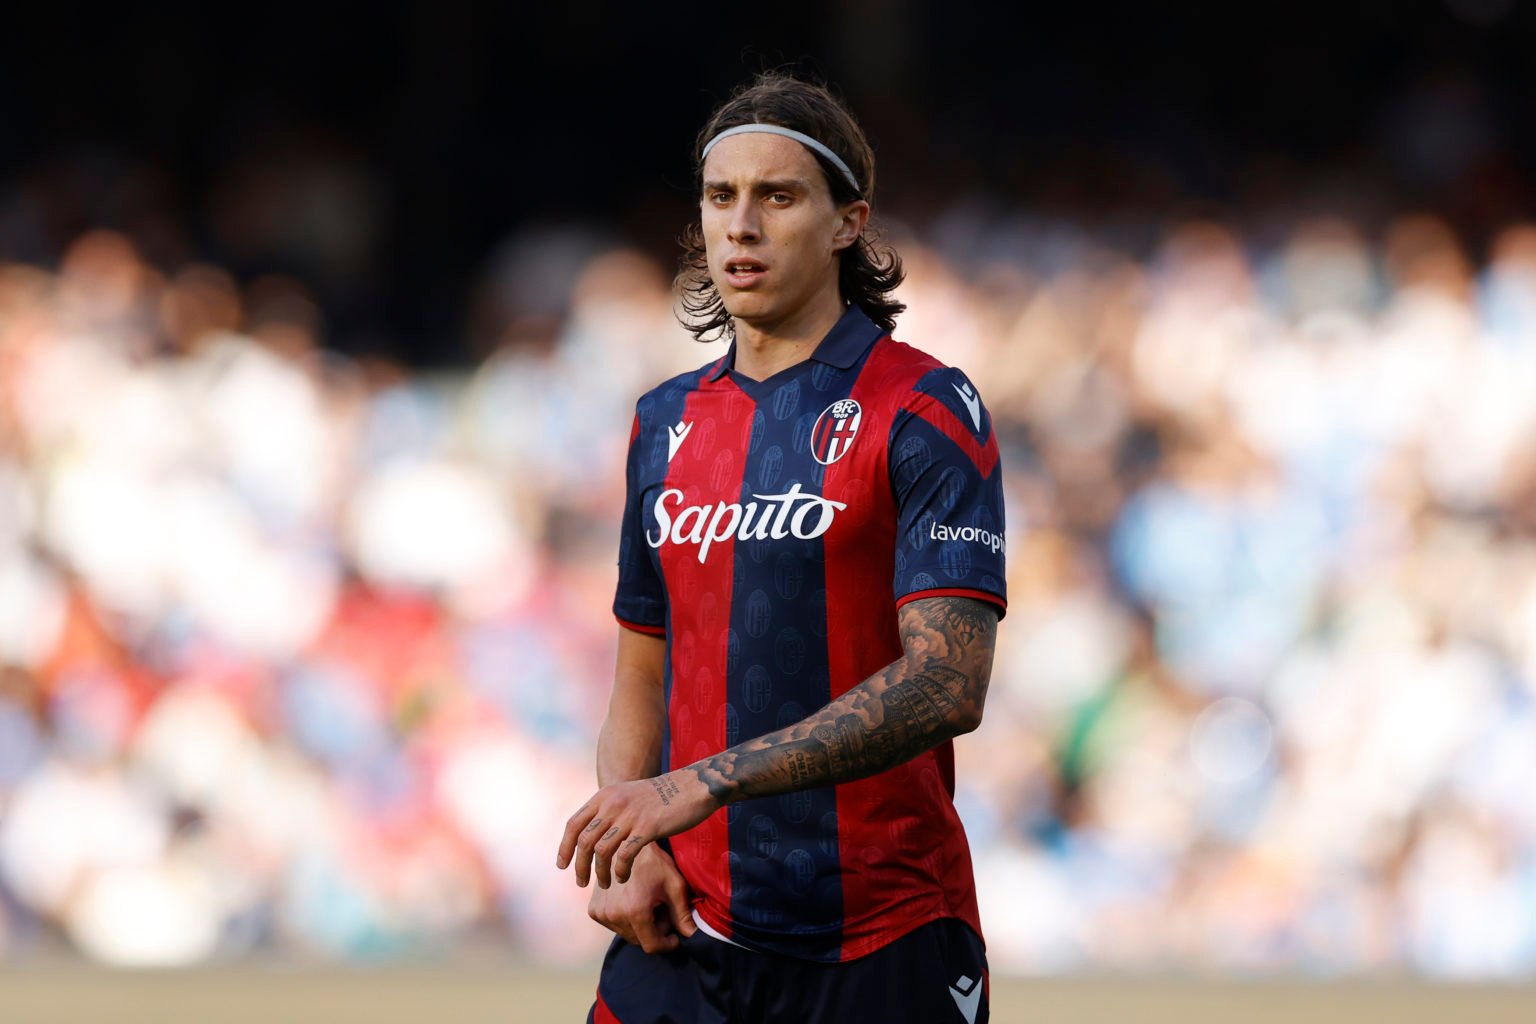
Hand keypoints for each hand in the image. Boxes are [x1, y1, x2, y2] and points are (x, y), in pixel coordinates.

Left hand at [556, 769, 717, 887]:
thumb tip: (594, 832)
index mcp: (605, 796)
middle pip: (584, 841)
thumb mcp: (629, 795)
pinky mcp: (647, 827)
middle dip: (579, 866)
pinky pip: (625, 855)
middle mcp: (612, 803)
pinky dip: (620, 870)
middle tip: (580, 882)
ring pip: (602, 851)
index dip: (564, 847)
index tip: (562, 865)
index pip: (574, 824)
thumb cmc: (663, 795)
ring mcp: (629, 815)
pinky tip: (623, 878)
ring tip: (606, 884)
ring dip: (600, 872)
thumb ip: (610, 810)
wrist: (693, 786)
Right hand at [586, 843, 697, 952]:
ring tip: (649, 903)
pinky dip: (626, 920)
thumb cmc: (654, 861)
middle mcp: (614, 916)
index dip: (666, 944)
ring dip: (640, 926)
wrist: (625, 842)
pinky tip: (634, 900)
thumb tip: (693, 936)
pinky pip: (614, 925)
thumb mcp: (674, 886)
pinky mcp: (593, 910)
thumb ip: (683, 914)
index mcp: (635, 912)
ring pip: (627, 934)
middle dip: (654, 932)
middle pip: (639, 941)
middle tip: (663, 911)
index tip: (675, 936)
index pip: (651, 946)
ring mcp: (601, 914)